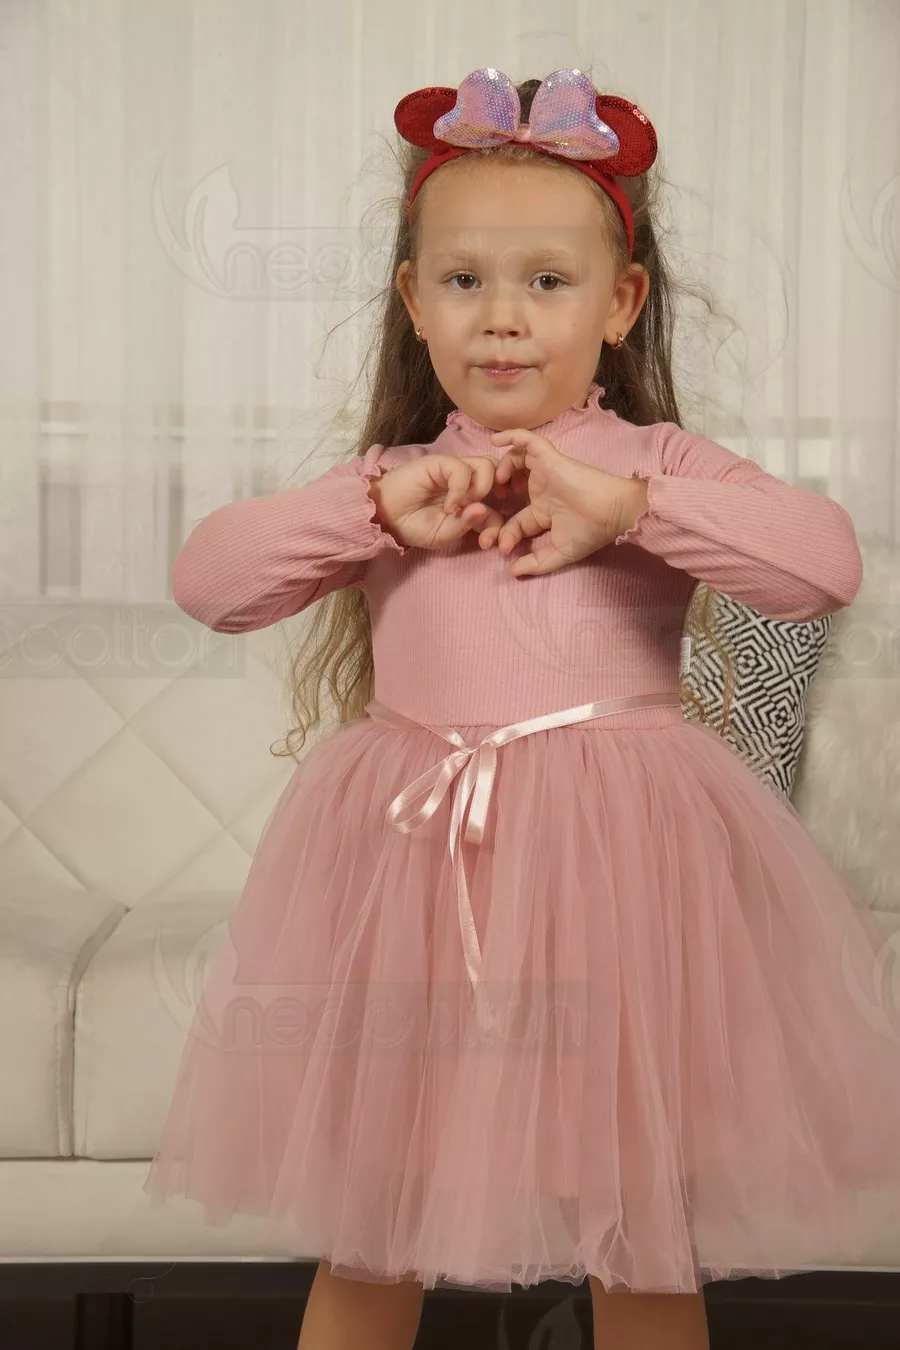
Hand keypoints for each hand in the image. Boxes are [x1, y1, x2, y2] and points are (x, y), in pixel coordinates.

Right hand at [369, 454, 505, 549]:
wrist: (386, 516)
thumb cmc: (413, 526)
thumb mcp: (444, 534)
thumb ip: (466, 525)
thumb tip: (484, 510)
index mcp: (470, 504)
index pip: (496, 507)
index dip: (497, 526)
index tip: (487, 543)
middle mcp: (466, 485)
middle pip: (498, 477)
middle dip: (499, 497)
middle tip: (483, 516)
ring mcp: (454, 472)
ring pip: (486, 465)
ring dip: (481, 489)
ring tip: (462, 508)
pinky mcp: (440, 463)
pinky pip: (462, 469)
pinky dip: (460, 488)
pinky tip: (449, 505)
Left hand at [479, 428, 647, 576]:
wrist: (611, 510)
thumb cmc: (590, 531)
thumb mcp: (560, 553)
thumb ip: (536, 564)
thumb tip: (511, 572)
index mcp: (544, 513)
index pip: (516, 522)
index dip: (505, 534)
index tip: (501, 548)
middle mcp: (542, 491)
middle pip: (510, 487)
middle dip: (495, 498)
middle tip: (488, 509)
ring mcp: (544, 472)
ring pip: (516, 460)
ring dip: (502, 468)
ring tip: (498, 482)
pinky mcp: (548, 457)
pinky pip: (527, 440)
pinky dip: (510, 436)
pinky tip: (495, 441)